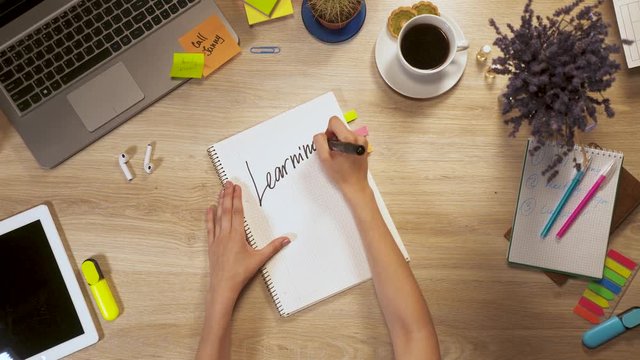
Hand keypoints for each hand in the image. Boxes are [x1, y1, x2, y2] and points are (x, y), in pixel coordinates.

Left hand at [206, 181, 289, 303]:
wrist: (223, 286)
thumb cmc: (240, 273)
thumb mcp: (259, 259)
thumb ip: (273, 247)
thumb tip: (287, 239)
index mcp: (237, 235)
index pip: (237, 212)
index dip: (237, 198)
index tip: (237, 187)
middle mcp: (225, 234)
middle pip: (226, 210)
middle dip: (227, 195)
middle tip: (228, 182)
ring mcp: (217, 239)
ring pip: (217, 216)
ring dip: (219, 202)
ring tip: (220, 191)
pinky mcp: (212, 245)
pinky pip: (210, 227)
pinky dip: (209, 217)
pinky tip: (209, 208)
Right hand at [313, 116, 369, 198]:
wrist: (355, 185)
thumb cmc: (340, 174)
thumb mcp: (324, 158)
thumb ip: (320, 142)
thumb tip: (322, 134)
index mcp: (349, 138)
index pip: (334, 121)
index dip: (328, 131)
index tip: (329, 144)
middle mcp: (358, 137)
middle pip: (340, 127)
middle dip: (334, 137)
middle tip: (334, 152)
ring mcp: (363, 141)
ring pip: (345, 133)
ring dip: (340, 141)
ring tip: (340, 156)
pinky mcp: (364, 145)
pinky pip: (351, 138)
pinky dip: (346, 144)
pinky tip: (346, 156)